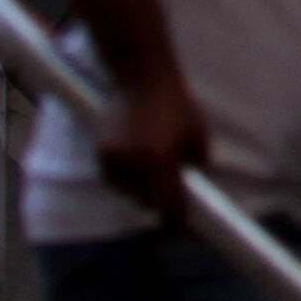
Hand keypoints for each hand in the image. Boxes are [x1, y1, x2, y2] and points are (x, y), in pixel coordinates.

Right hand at [96, 65, 209, 212]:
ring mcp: (114, 158)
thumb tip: (196, 182)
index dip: (175, 216)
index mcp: (161, 161)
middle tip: (168, 197)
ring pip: (126, 190)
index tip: (180, 221)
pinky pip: (112, 176)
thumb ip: (200, 161)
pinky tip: (134, 166)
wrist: (142, 80)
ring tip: (151, 177)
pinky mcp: (101, 150)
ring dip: (138, 189)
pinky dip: (123, 177)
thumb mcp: (199, 133)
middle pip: (145, 200)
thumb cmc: (176, 105)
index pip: (167, 203)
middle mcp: (134, 164)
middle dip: (157, 201)